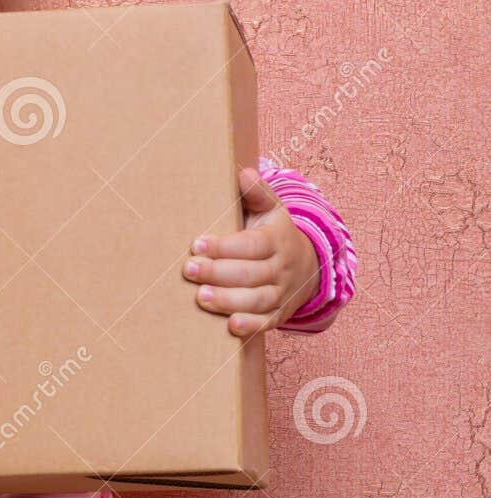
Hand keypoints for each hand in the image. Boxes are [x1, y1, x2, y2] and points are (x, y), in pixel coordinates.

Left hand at [181, 165, 319, 337]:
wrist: (308, 265)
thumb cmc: (274, 234)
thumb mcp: (271, 210)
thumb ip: (257, 193)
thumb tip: (242, 172)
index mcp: (276, 240)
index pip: (251, 244)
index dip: (224, 246)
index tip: (197, 244)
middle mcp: (281, 268)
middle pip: (251, 273)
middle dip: (218, 272)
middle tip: (189, 270)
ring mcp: (282, 293)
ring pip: (258, 299)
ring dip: (229, 300)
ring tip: (201, 297)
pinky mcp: (279, 313)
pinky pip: (267, 322)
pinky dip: (251, 325)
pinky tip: (230, 325)